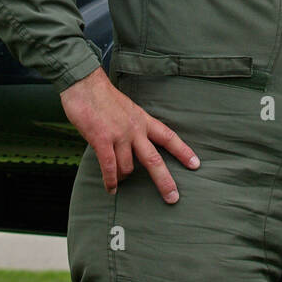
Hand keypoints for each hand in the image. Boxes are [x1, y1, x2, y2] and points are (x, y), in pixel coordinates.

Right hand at [59, 67, 199, 202]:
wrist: (85, 84)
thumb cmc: (103, 97)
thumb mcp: (128, 109)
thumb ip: (134, 126)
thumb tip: (136, 145)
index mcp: (143, 120)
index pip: (168, 137)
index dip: (183, 151)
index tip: (196, 164)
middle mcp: (135, 129)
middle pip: (154, 159)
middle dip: (165, 181)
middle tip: (173, 198)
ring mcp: (119, 135)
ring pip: (128, 167)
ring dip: (124, 177)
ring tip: (119, 181)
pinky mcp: (101, 139)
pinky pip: (109, 167)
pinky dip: (111, 181)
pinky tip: (111, 189)